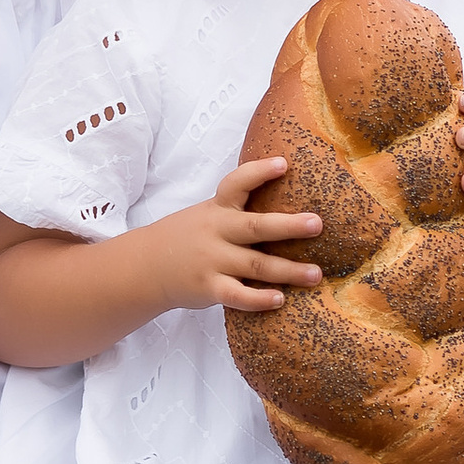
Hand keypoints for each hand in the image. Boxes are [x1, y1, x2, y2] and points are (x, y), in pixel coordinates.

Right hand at [136, 156, 323, 317]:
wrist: (146, 267)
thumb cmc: (187, 238)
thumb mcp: (208, 215)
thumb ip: (238, 210)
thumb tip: (287, 204)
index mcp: (217, 209)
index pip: (236, 183)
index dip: (259, 172)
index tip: (283, 164)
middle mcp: (217, 232)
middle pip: (256, 227)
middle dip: (289, 226)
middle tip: (317, 224)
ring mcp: (212, 261)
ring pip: (256, 266)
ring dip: (289, 271)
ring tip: (316, 274)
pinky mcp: (209, 288)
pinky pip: (237, 296)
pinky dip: (259, 299)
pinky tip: (280, 299)